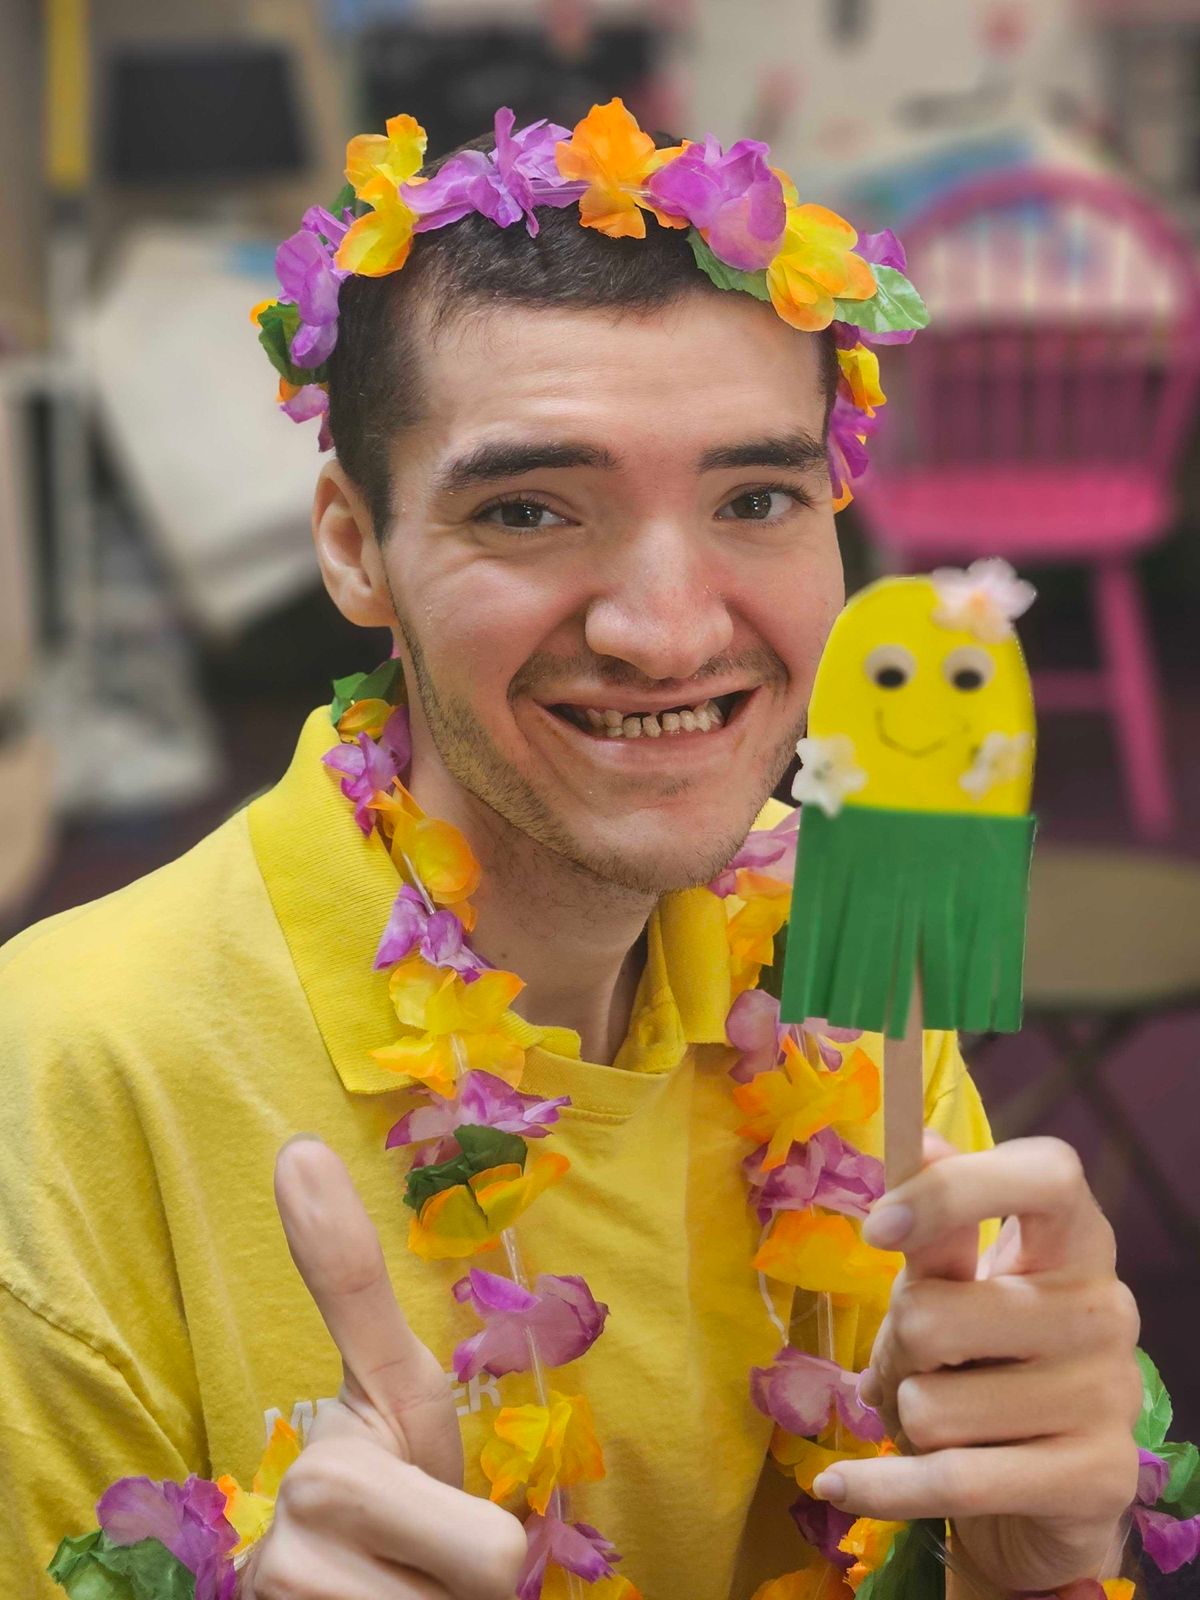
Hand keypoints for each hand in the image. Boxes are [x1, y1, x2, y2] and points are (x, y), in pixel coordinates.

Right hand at [238, 1137, 525, 1599]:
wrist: (335, 1592)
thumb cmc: (383, 1483)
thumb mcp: (393, 1383)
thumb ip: (349, 1279)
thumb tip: (296, 1145)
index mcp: (323, 1481)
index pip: (496, 1553)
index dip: (494, 1557)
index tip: (397, 1423)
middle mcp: (285, 1572)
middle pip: (491, 1588)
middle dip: (475, 1583)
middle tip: (430, 1564)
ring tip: (404, 1594)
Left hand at [814, 1134, 1140, 1594]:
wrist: (1043, 1491)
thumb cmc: (989, 1362)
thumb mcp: (959, 1286)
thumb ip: (937, 1224)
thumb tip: (915, 1137)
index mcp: (1076, 1238)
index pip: (1045, 1173)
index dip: (954, 1188)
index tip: (877, 1227)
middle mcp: (1105, 1308)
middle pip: (935, 1312)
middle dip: (896, 1348)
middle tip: (913, 1366)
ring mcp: (1109, 1394)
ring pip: (931, 1402)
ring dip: (905, 1416)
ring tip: (934, 1420)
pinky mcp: (1098, 1478)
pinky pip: (953, 1479)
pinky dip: (882, 1487)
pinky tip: (840, 1485)